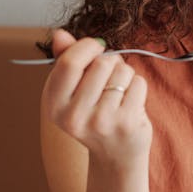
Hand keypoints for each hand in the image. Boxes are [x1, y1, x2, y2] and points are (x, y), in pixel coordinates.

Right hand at [41, 29, 151, 165]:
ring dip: (125, 75)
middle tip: (110, 77)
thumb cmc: (93, 115)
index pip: (69, 62)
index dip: (87, 47)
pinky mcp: (126, 124)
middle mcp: (74, 117)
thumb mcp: (72, 91)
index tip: (96, 48)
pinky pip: (138, 83)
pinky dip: (138, 87)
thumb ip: (66, 60)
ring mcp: (101, 122)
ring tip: (119, 93)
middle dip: (111, 62)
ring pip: (122, 71)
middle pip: (101, 63)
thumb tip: (60, 34)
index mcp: (54, 105)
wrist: (115, 157)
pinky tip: (130, 103)